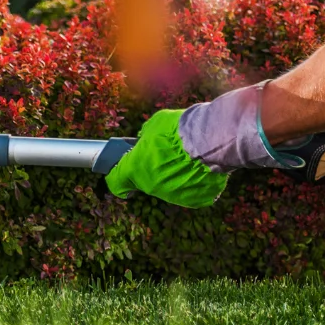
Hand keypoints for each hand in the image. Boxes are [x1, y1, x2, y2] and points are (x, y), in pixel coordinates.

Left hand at [104, 108, 229, 207]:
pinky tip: (201, 167)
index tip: (123, 171)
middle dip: (152, 169)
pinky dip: (194, 182)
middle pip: (146, 182)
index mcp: (134, 169)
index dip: (118, 176)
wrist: (208, 140)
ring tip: (188, 158)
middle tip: (165, 154)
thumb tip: (145, 138)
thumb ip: (146, 135)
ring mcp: (173, 196)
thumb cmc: (176, 129)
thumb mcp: (154, 124)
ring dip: (173, 175)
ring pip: (169, 187)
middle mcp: (151, 187)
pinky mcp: (195, 200)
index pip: (116, 182)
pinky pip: (191, 192)